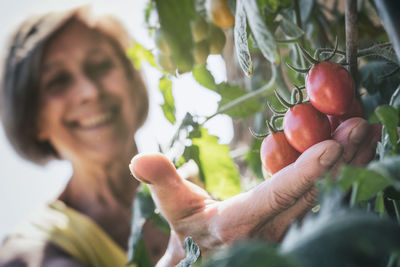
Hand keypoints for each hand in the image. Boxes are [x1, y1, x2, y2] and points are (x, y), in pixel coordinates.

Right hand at [129, 118, 377, 265]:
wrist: (207, 257)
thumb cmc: (189, 232)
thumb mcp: (173, 207)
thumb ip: (160, 182)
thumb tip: (140, 159)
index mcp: (239, 224)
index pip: (276, 197)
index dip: (303, 173)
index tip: (332, 145)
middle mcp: (272, 230)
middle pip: (311, 193)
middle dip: (339, 160)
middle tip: (360, 125)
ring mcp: (290, 228)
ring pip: (325, 195)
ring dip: (349, 164)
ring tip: (365, 132)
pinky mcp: (297, 221)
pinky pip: (323, 195)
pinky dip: (339, 172)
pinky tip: (352, 150)